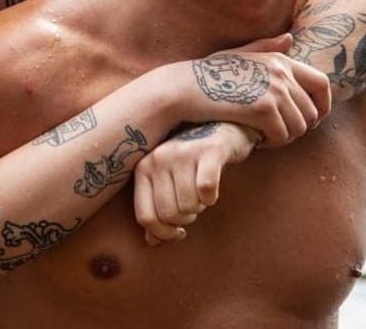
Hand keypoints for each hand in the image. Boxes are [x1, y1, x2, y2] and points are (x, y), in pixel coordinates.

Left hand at [133, 122, 256, 244]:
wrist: (222, 124)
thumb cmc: (192, 160)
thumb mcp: (169, 180)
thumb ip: (157, 208)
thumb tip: (151, 241)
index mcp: (143, 167)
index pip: (146, 217)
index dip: (164, 233)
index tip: (178, 232)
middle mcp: (158, 157)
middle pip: (169, 215)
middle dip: (185, 220)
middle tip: (194, 208)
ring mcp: (183, 152)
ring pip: (189, 205)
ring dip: (200, 207)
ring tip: (202, 194)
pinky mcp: (208, 150)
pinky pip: (207, 190)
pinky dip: (212, 197)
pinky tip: (213, 189)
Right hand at [189, 34, 330, 146]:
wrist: (182, 88)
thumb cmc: (207, 74)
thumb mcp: (239, 55)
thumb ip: (266, 48)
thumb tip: (290, 38)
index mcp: (280, 59)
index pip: (322, 83)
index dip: (323, 106)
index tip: (312, 121)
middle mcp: (281, 72)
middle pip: (311, 112)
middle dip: (297, 128)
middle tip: (276, 134)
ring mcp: (274, 90)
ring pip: (297, 128)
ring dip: (283, 138)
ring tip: (263, 137)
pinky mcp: (263, 109)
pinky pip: (281, 136)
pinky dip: (270, 143)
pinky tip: (255, 141)